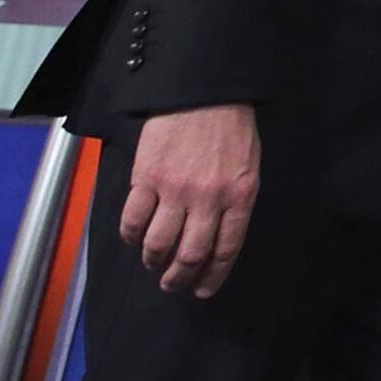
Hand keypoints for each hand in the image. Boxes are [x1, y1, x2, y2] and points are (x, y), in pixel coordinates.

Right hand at [122, 103, 260, 297]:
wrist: (204, 90)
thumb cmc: (231, 126)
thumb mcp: (249, 166)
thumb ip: (236, 200)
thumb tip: (220, 233)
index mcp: (239, 196)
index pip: (225, 250)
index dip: (212, 276)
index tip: (202, 290)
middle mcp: (208, 199)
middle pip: (190, 254)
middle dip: (179, 277)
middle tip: (172, 283)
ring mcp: (175, 190)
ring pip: (158, 244)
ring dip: (153, 260)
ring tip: (153, 263)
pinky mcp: (147, 178)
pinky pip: (133, 220)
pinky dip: (131, 236)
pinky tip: (134, 237)